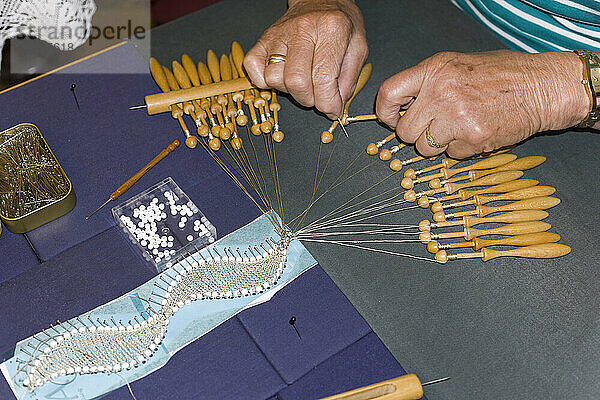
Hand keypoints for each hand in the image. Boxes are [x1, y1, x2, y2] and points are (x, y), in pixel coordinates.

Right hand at [244, 0, 367, 118]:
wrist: (320, 1)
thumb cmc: (339, 23)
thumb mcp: (358, 47)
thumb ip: (349, 80)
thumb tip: (334, 107)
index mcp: (331, 28)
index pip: (323, 77)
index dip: (328, 102)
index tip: (332, 109)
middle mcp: (302, 29)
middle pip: (296, 82)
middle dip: (309, 100)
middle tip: (318, 96)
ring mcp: (278, 34)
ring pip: (274, 79)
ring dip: (290, 91)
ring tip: (303, 82)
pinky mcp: (262, 40)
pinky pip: (256, 72)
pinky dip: (266, 82)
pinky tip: (283, 75)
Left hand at [375, 50, 590, 157]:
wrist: (542, 87)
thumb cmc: (502, 75)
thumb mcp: (458, 65)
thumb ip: (428, 83)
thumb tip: (402, 108)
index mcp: (435, 70)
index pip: (389, 93)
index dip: (386, 112)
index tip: (393, 119)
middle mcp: (441, 93)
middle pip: (404, 132)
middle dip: (416, 134)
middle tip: (435, 126)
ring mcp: (456, 117)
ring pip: (425, 148)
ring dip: (438, 144)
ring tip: (460, 127)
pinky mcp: (472, 139)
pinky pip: (451, 155)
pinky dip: (461, 149)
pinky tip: (477, 132)